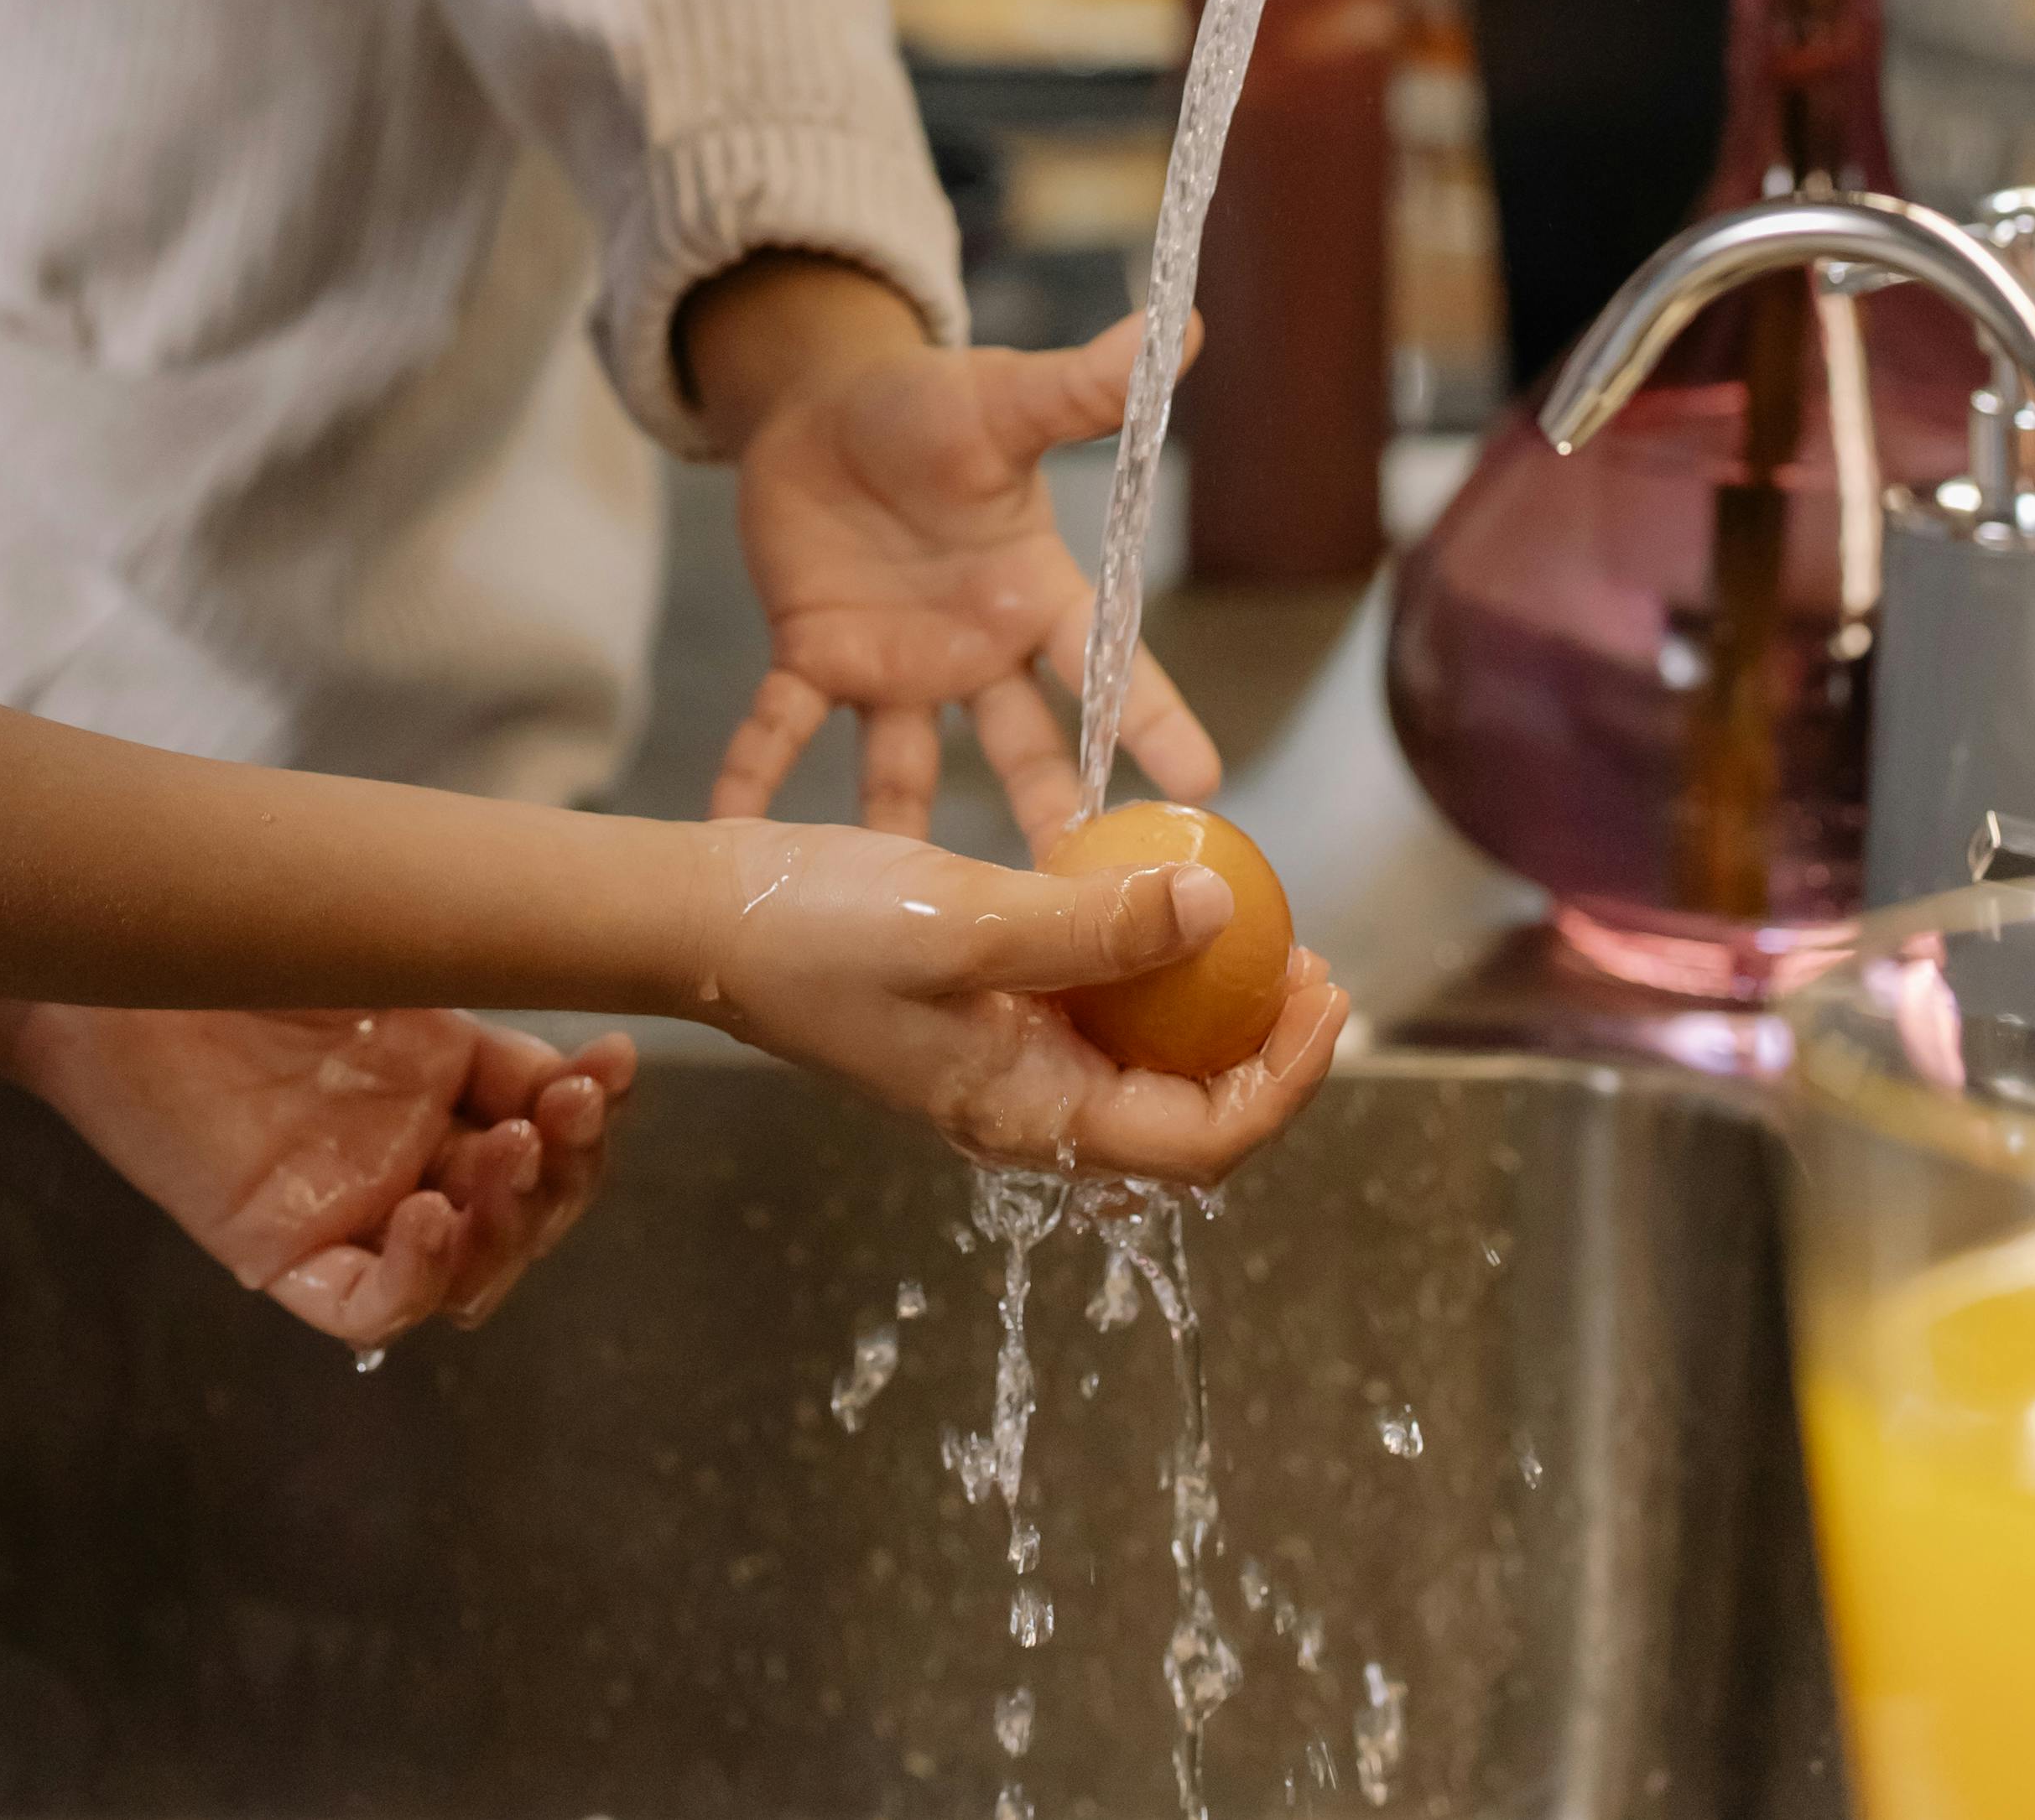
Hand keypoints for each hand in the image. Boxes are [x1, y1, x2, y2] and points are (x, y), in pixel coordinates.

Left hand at [7, 1001, 635, 1345]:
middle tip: (566, 1112)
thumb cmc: (243, 930)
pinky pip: (368, 1304)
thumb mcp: (391, 957)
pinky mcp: (280, 1250)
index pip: (548, 1121)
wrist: (122, 945)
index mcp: (443, 1078)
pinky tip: (432, 1215)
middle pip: (528, 1206)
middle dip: (567, 1168)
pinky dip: (418, 1280)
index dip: (592, 1107)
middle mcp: (407, 1150)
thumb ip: (477, 994)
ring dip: (511, 1223)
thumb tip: (589, 1040)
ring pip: (468, 1267)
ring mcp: (349, 1205)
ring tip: (509, 1153)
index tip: (614, 1063)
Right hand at [702, 818, 1345, 1184]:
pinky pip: (1093, 998)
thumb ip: (1092, 922)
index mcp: (1026, 1117)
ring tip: (1258, 922)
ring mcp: (1005, 1055)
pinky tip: (1160, 892)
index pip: (1196, 1142)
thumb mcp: (968, 918)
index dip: (1279, 1082)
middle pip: (1184, 1110)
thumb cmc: (821, 932)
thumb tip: (1219, 912)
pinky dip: (1144, 956)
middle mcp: (1026, 1103)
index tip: (1325, 997)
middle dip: (1263, 1047)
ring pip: (1143, 1052)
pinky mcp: (984, 1003)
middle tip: (1313, 962)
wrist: (709, 916)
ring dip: (1212, 1000)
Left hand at [709, 295, 1219, 847]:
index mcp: (1033, 591)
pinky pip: (784, 728)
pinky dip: (757, 776)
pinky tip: (737, 835)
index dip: (1154, 719)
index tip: (1205, 785)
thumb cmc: (927, 404)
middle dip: (1052, 815)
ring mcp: (894, 666)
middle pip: (1023, 747)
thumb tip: (1184, 325)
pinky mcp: (814, 659)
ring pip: (911, 768)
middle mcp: (975, 649)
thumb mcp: (1002, 398)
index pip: (1108, 662)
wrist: (822, 406)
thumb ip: (1083, 385)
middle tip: (1082, 902)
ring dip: (914, 836)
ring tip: (928, 928)